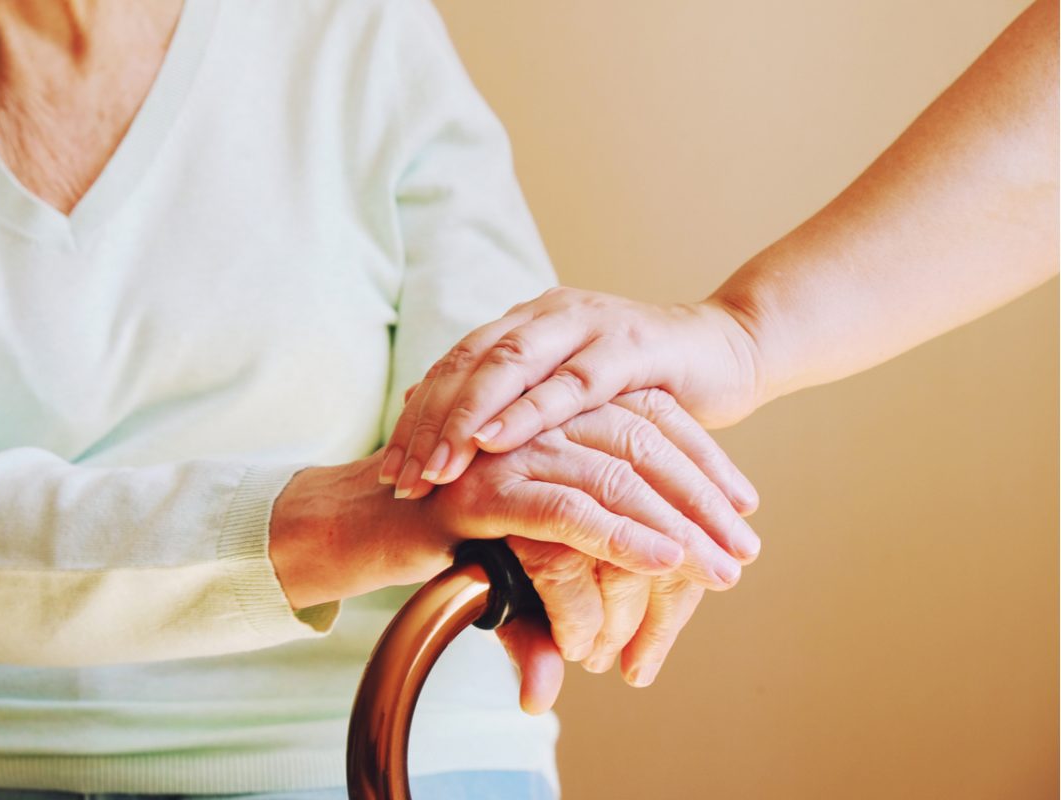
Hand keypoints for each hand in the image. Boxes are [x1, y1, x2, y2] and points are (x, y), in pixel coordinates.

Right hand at [270, 389, 757, 711]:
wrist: (360, 525)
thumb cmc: (446, 532)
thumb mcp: (524, 542)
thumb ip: (572, 562)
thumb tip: (616, 614)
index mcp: (555, 407)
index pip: (649, 419)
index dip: (702, 461)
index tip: (743, 508)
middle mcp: (539, 415)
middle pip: (644, 439)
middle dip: (702, 497)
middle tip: (744, 548)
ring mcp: (512, 447)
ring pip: (615, 471)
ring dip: (678, 522)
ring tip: (722, 567)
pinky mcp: (485, 488)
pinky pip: (566, 508)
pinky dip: (620, 534)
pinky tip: (663, 561)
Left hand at [378, 288, 764, 499]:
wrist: (727, 351)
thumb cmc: (641, 387)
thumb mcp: (569, 396)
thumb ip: (517, 408)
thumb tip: (448, 443)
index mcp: (525, 323)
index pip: (454, 366)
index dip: (416, 417)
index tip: (388, 470)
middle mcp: (547, 314)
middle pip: (468, 363)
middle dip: (428, 424)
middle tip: (400, 479)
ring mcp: (587, 325)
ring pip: (508, 366)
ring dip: (466, 421)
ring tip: (435, 469)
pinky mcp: (630, 348)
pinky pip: (569, 382)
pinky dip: (528, 412)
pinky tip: (495, 440)